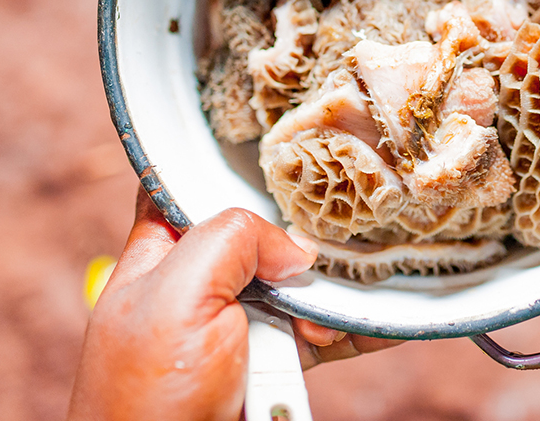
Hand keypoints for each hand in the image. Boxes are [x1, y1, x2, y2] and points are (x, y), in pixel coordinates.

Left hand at [67, 190, 400, 420]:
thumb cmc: (147, 397)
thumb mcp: (178, 295)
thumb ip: (234, 238)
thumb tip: (296, 249)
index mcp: (163, 249)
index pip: (194, 182)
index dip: (235, 161)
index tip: (289, 143)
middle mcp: (202, 280)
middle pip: (266, 233)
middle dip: (307, 240)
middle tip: (338, 244)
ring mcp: (240, 324)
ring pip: (304, 286)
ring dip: (336, 294)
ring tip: (355, 301)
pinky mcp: (272, 364)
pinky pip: (326, 336)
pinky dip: (360, 328)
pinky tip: (392, 318)